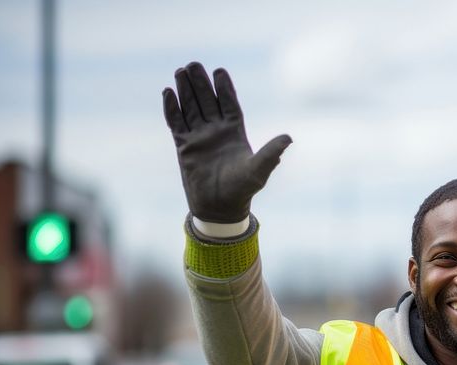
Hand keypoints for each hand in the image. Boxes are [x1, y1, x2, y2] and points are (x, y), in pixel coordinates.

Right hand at [162, 62, 291, 222]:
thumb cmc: (243, 190)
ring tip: (181, 71)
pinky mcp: (184, 146)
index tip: (219, 71)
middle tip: (194, 65)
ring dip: (186, 91)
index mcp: (235, 132)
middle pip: (208, 101)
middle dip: (201, 83)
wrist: (220, 208)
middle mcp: (217, 131)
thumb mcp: (259, 170)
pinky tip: (168, 93)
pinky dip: (172, 109)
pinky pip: (176, 123)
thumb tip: (288, 138)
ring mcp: (200, 137)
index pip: (229, 104)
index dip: (225, 88)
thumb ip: (271, 153)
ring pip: (191, 108)